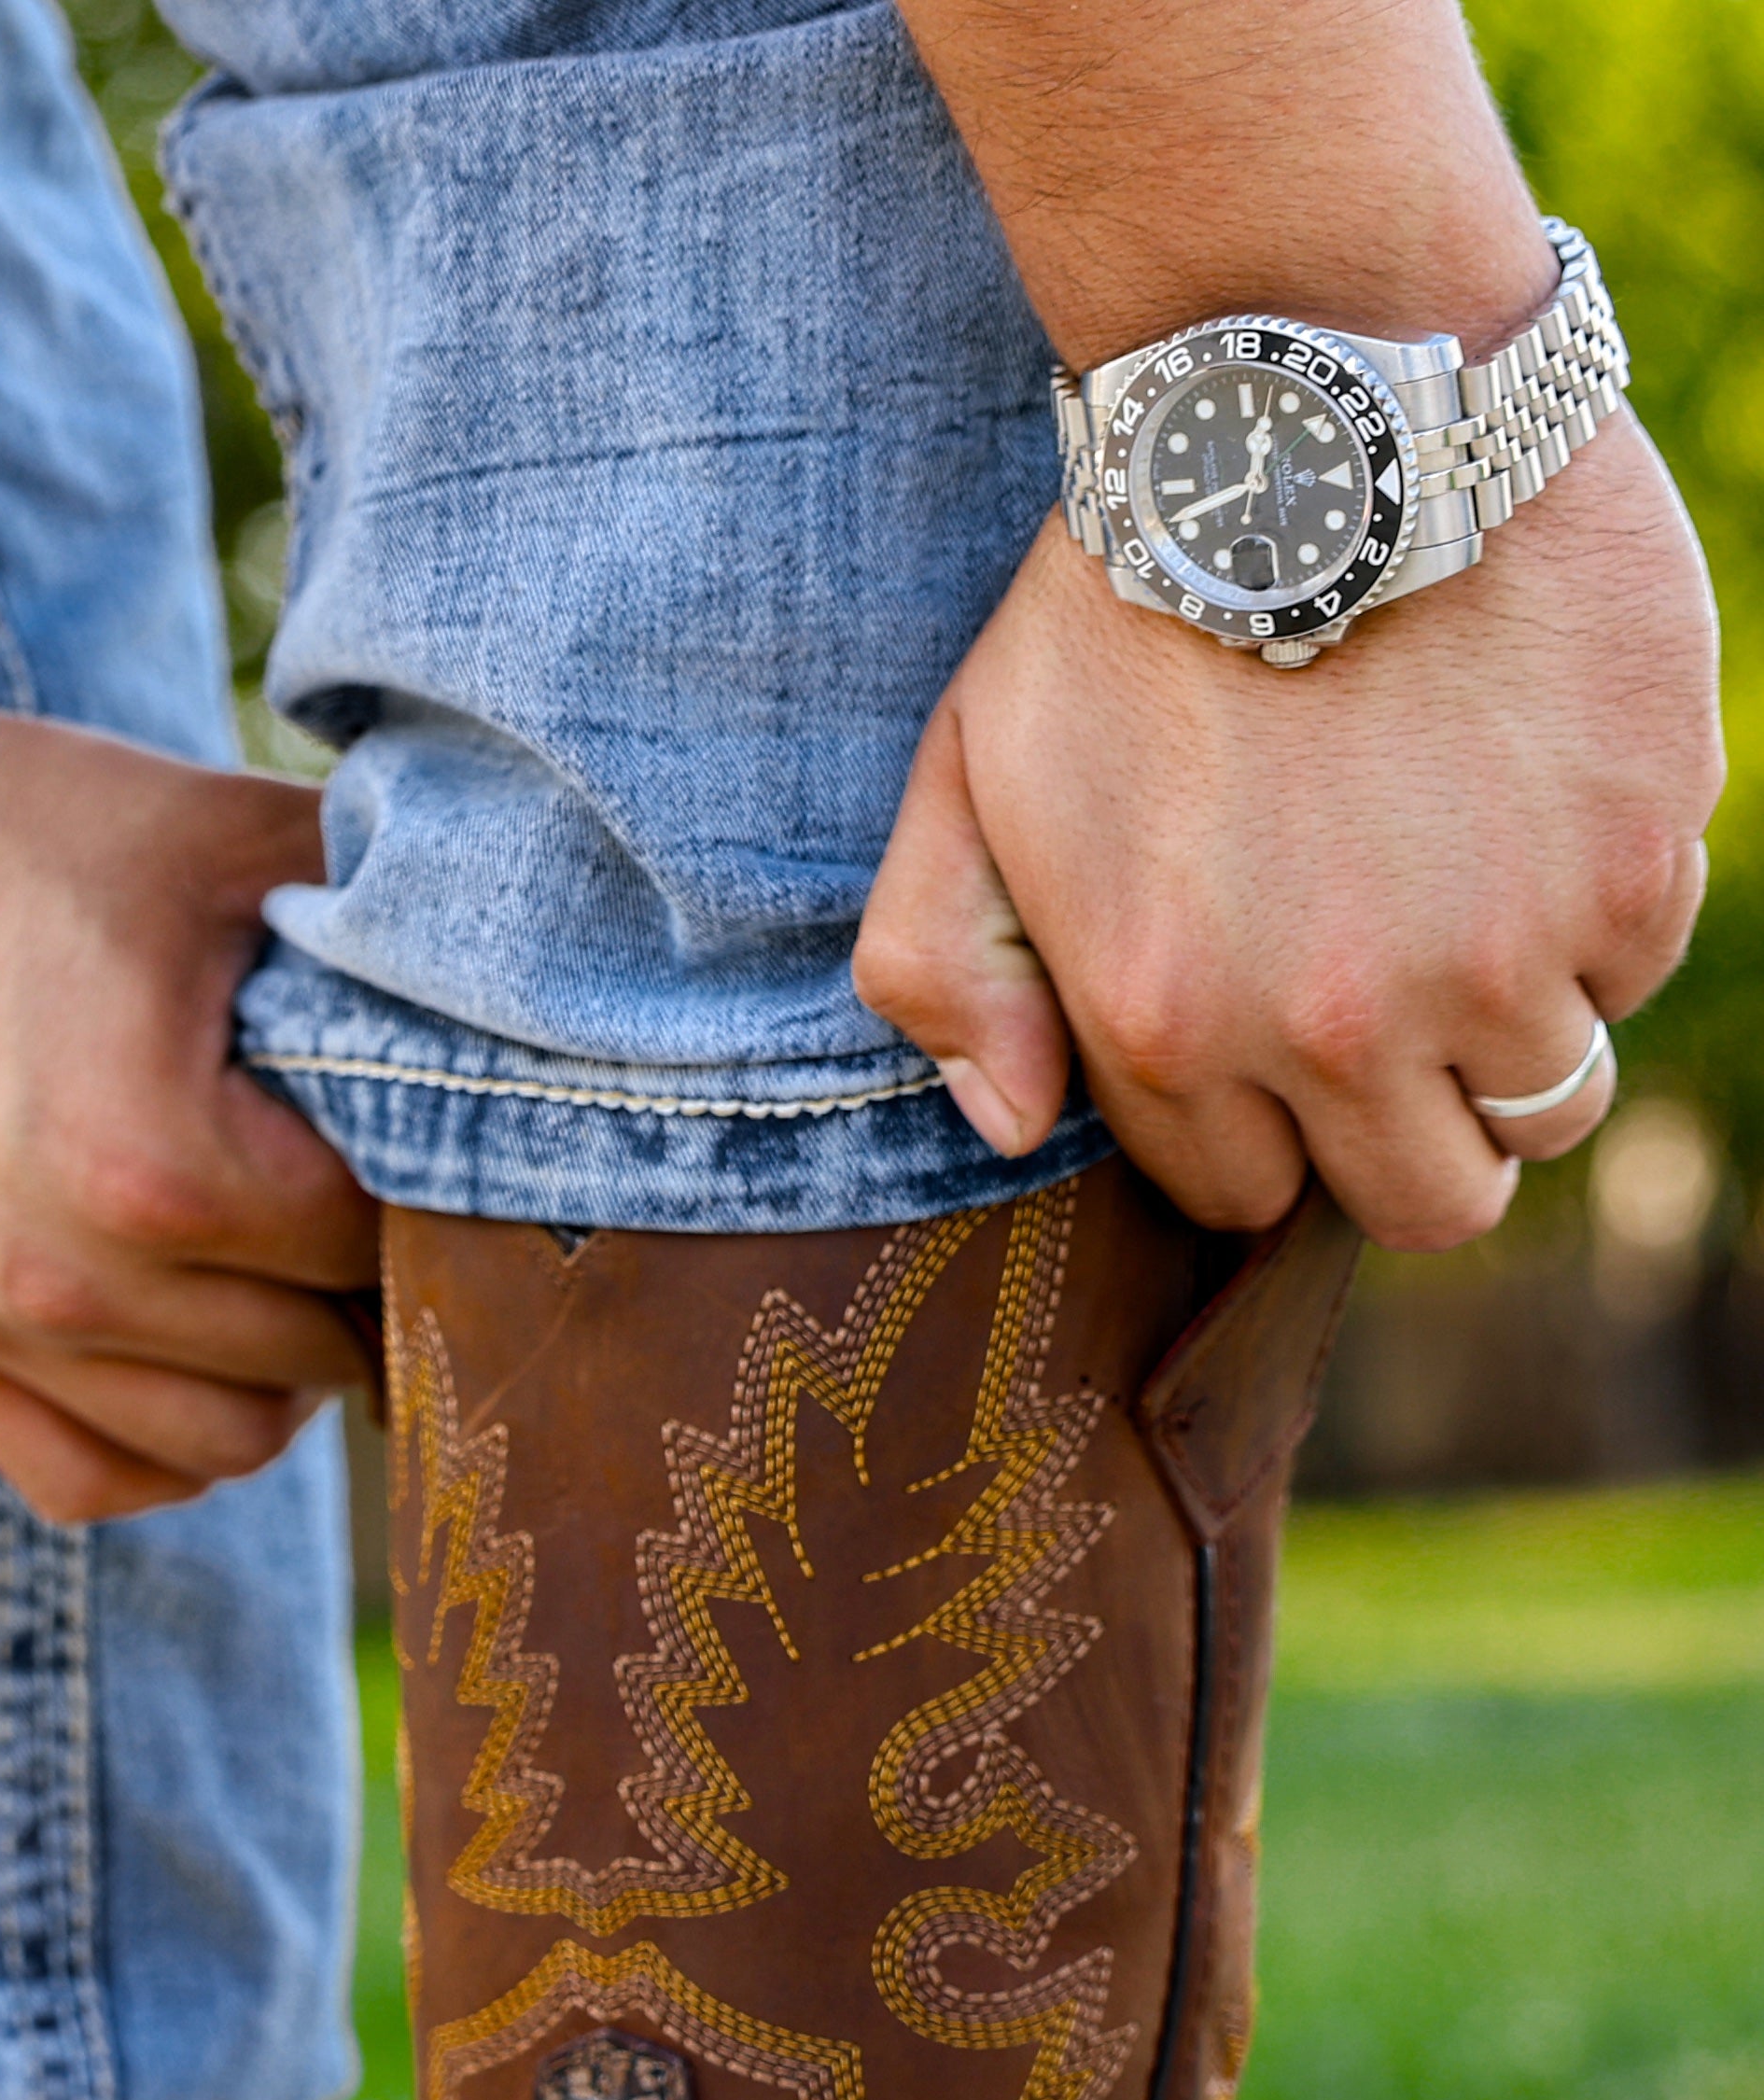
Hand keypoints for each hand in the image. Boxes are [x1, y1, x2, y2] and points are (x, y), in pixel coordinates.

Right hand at [0, 713, 378, 1523]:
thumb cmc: (14, 833)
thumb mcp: (222, 839)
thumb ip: (378, 912)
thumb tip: (516, 972)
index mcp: (167, 1166)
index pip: (378, 1244)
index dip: (437, 1189)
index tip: (442, 1136)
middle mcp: (81, 1284)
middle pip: (323, 1357)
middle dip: (373, 1284)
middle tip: (382, 1199)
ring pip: (225, 1444)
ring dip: (287, 1377)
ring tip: (291, 1279)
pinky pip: (94, 1479)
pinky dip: (168, 1446)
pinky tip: (196, 1361)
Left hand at [854, 416, 1721, 1252]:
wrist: (1310, 413)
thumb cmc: (1119, 599)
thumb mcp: (964, 778)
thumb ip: (945, 973)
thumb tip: (1014, 1127)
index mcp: (1169, 1030)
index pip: (1245, 1193)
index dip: (1267, 1132)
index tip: (1277, 1050)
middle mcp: (1336, 1026)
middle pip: (1426, 1200)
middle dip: (1410, 1139)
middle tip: (1400, 1032)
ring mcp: (1500, 951)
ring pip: (1547, 1103)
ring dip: (1515, 1040)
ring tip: (1468, 918)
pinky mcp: (1633, 856)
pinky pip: (1639, 966)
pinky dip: (1602, 917)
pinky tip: (1534, 810)